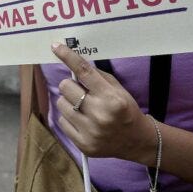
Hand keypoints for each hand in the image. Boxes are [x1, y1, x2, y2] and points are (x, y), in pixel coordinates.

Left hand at [51, 43, 154, 162]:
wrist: (137, 141)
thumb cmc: (125, 109)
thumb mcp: (117, 89)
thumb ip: (96, 76)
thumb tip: (72, 62)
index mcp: (111, 98)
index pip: (84, 72)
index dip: (68, 57)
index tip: (55, 47)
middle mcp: (100, 114)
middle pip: (65, 87)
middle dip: (71, 86)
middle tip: (80, 91)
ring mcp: (90, 131)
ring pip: (61, 103)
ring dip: (69, 102)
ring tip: (82, 108)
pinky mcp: (82, 144)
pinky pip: (61, 121)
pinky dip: (69, 118)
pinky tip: (82, 121)